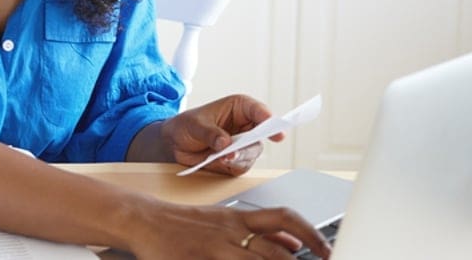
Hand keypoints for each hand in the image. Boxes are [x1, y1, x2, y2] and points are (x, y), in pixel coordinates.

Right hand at [125, 200, 330, 259]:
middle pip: (276, 252)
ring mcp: (215, 248)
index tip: (327, 251)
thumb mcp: (226, 219)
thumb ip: (260, 232)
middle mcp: (231, 232)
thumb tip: (293, 242)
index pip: (284, 220)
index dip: (311, 235)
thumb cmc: (185, 223)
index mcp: (239, 218)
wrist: (144, 220)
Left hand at [161, 95, 282, 175]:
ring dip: (239, 157)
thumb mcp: (195, 124)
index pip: (258, 111)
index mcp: (240, 108)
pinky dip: (231, 166)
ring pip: (252, 153)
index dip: (267, 117)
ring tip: (223, 158)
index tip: (271, 123)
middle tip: (240, 149)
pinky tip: (219, 162)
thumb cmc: (186, 125)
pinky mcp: (237, 161)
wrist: (175, 144)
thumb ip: (210, 133)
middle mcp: (245, 126)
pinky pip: (241, 166)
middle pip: (260, 135)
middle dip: (251, 143)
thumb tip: (225, 144)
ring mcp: (243, 145)